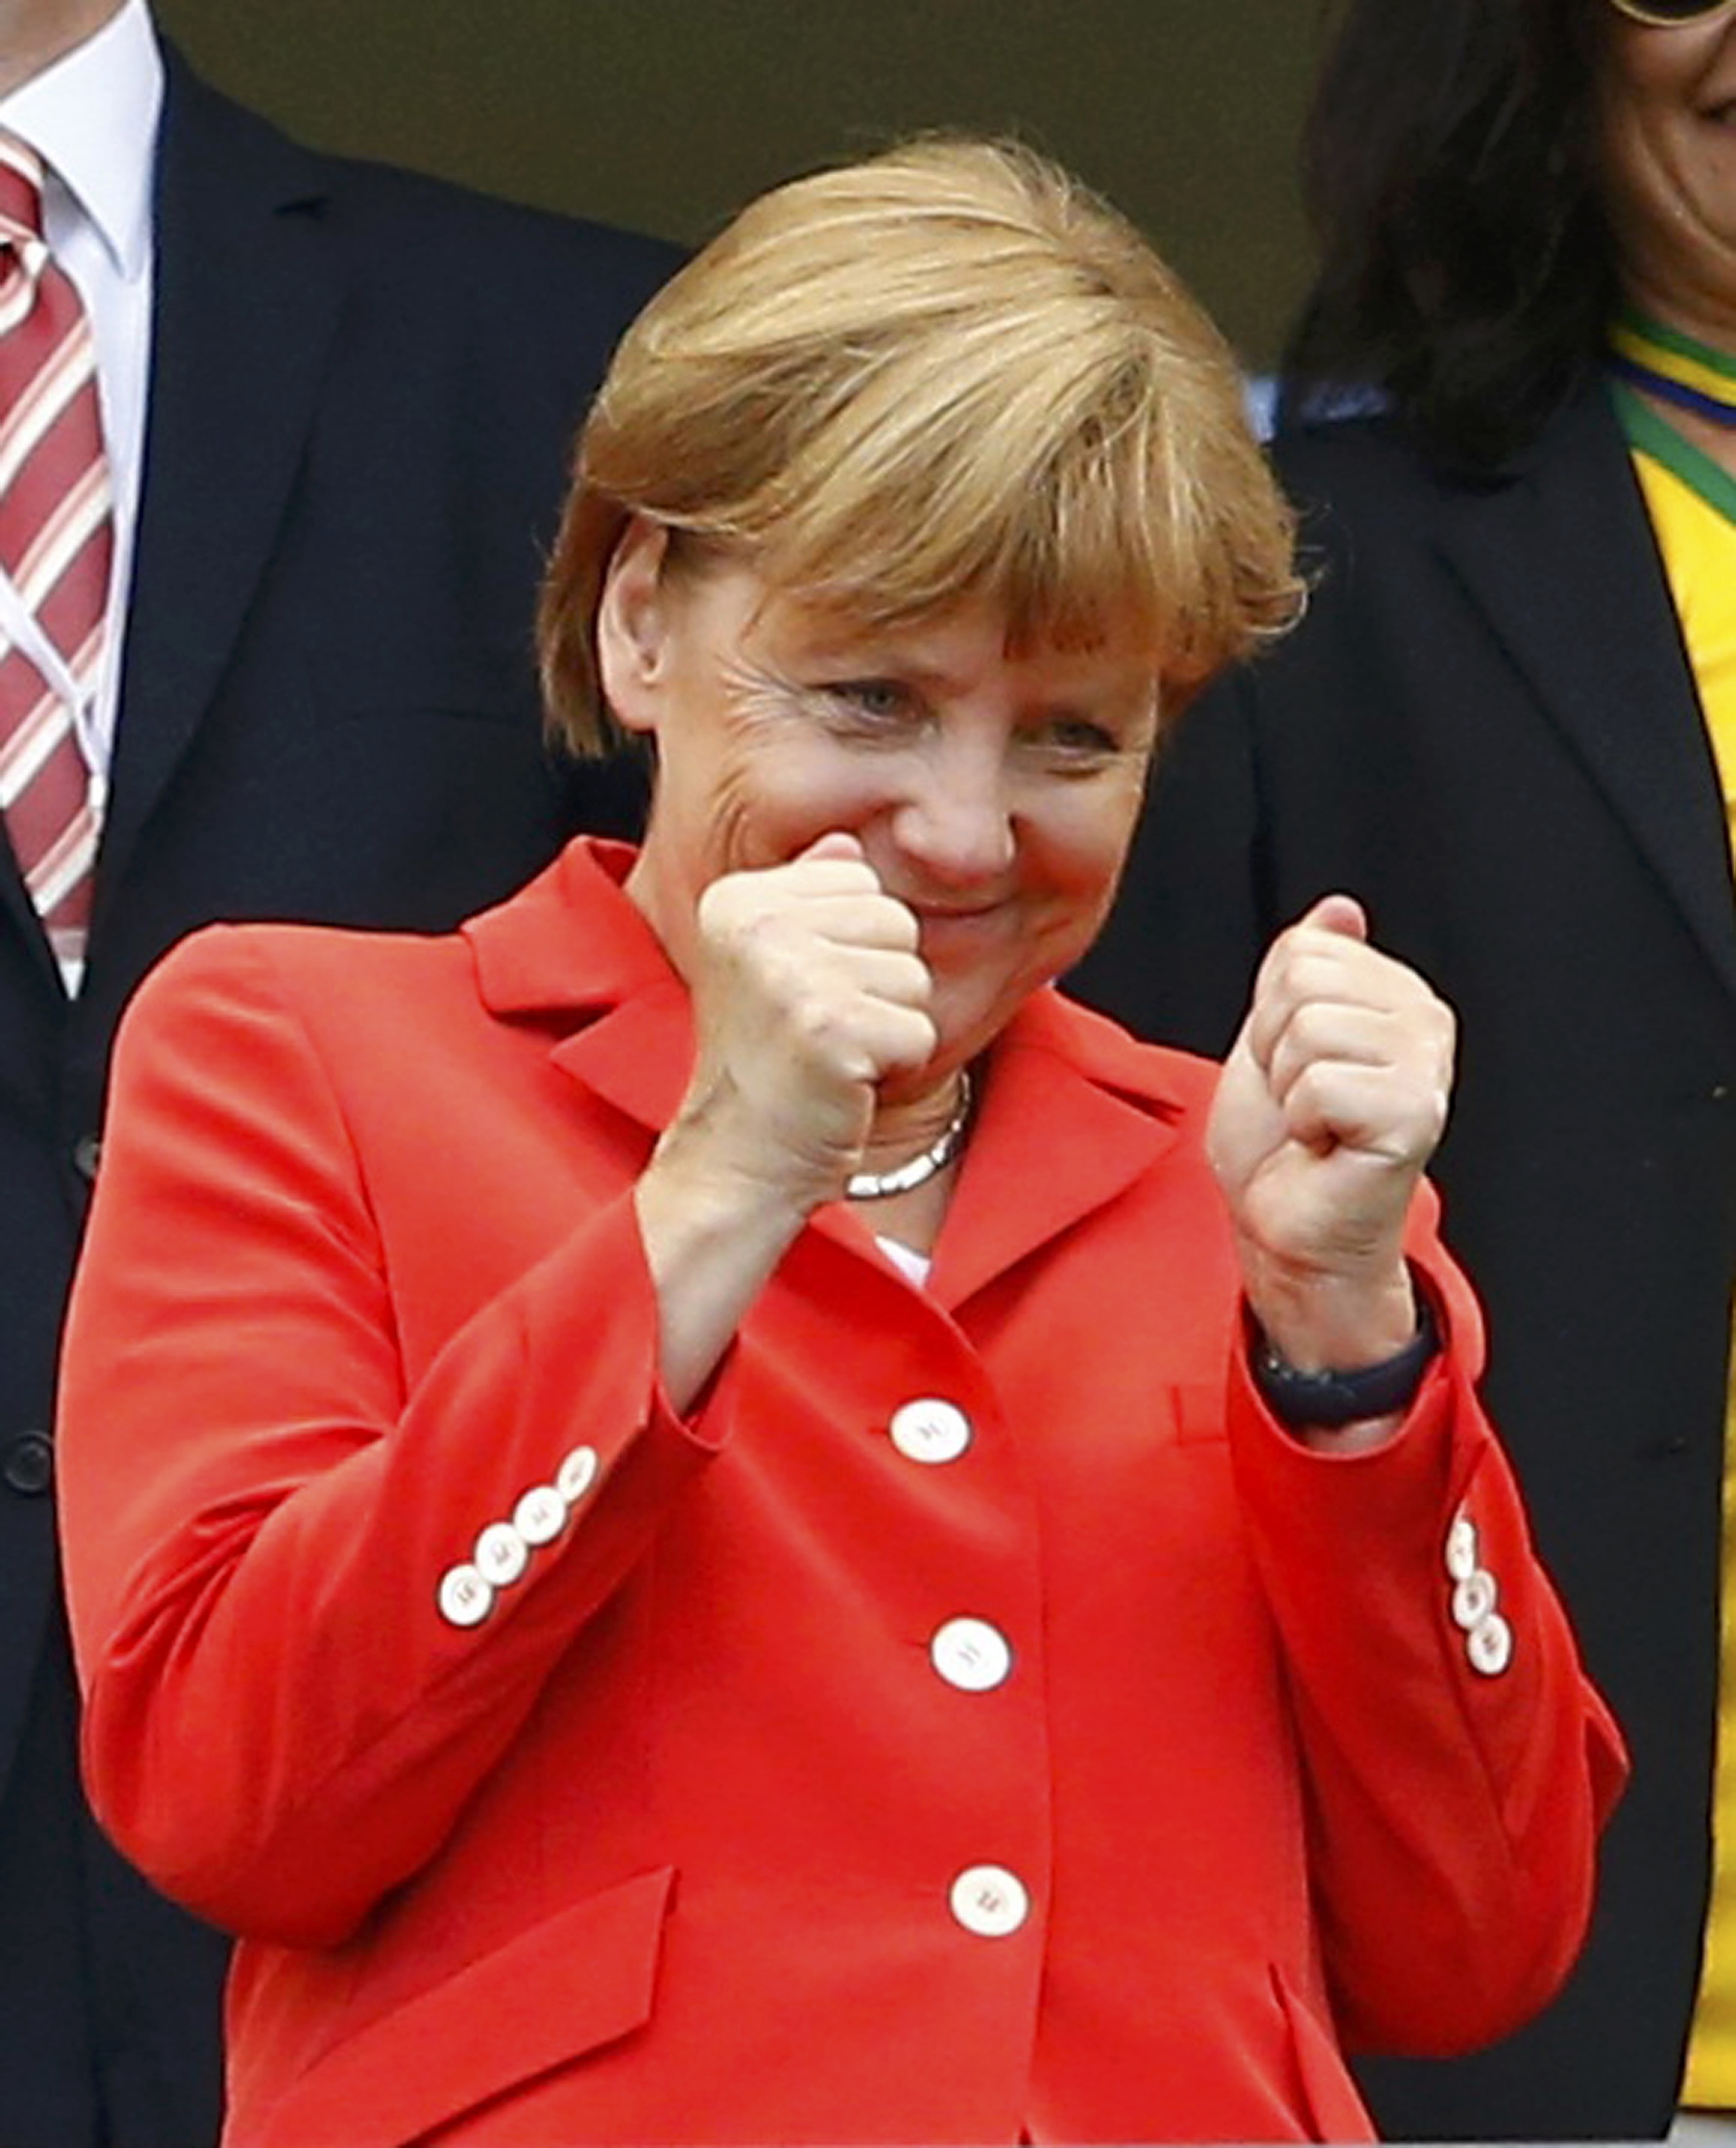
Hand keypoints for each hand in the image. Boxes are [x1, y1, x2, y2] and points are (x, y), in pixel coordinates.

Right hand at [671, 832, 937, 1216]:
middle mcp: (756, 925)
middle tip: (824, 1032)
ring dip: (890, 1027)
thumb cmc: (767, 1066)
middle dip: (881, 986)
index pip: (863, 882)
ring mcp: (790, 975)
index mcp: (739, 898)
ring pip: (914, 976)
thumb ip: (808, 897)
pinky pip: (920, 1030)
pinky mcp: (830, 1028)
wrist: (739, 1161)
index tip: (805, 996)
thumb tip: (846, 844)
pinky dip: (897, 1068)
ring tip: (834, 1056)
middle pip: (896, 922)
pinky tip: (845, 1084)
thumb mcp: (773, 965)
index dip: (856, 948)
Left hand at [1206, 895, 1454, 1369]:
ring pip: (1308, 1032)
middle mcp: (1424, 1023)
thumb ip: (1305, 969)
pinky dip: (1303, 1123)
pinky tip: (1327, 1147)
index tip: (1293, 1066)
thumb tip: (1339, 910)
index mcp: (1395, 996)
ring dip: (1287, 1089)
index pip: (1301, 950)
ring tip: (1314, 1124)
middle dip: (1273, 1049)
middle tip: (1301, 1101)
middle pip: (1301, 983)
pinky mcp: (1414, 1115)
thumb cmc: (1283, 1145)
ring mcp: (1425, 1069)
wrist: (1286, 1228)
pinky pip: (1318, 1085)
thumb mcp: (1276, 1036)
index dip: (1269, 1013)